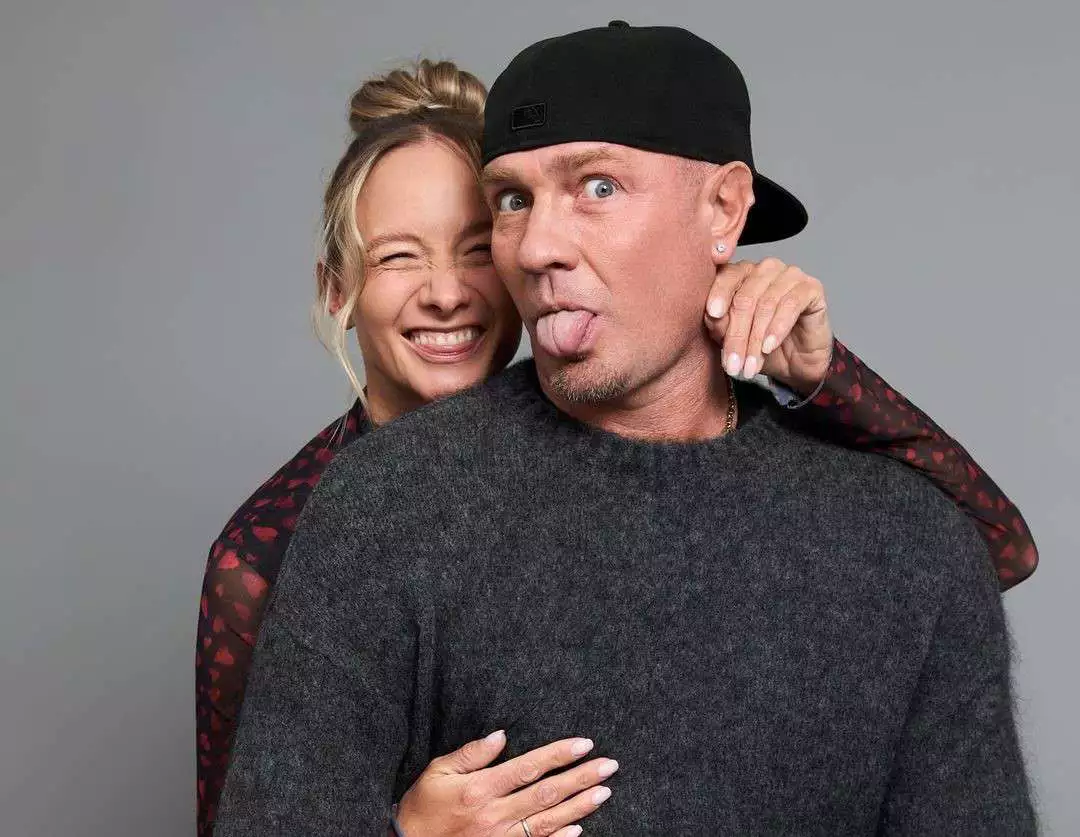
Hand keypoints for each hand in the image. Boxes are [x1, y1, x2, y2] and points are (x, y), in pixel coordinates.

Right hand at [395, 731, 616, 836]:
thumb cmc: (422, 807)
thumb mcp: (437, 772)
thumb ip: (471, 754)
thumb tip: (501, 735)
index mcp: (480, 789)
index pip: (528, 768)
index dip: (558, 755)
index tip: (583, 744)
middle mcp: (495, 814)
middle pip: (546, 794)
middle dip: (580, 778)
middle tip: (609, 766)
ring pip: (548, 821)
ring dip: (579, 806)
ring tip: (604, 792)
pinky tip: (579, 829)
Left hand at [704, 258, 832, 394]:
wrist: (796, 363)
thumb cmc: (762, 346)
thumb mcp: (733, 338)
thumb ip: (719, 323)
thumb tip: (713, 316)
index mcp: (742, 273)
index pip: (727, 276)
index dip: (718, 294)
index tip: (713, 314)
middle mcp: (765, 269)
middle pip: (745, 297)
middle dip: (737, 334)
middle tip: (732, 363)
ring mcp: (790, 275)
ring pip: (766, 304)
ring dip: (756, 339)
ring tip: (750, 365)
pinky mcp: (812, 288)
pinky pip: (791, 305)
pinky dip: (777, 329)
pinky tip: (769, 347)